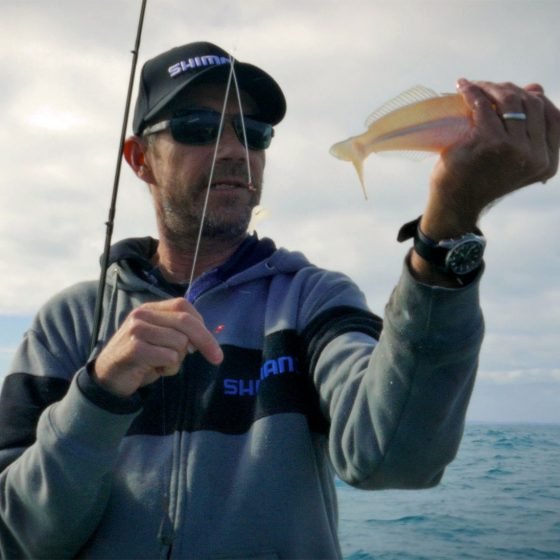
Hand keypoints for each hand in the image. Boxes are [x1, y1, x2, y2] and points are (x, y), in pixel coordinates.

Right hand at [93, 298, 222, 396]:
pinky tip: (154, 370)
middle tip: (217, 358)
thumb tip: (206, 338)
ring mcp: (137, 330)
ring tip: (160, 364)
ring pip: (179, 342)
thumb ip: (180, 334)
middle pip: (186, 322)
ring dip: (177, 360)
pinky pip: (169, 357)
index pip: (184, 306)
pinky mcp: (135, 348)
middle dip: (206, 341)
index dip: (202, 324)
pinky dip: (168, 368)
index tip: (212, 344)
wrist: (108, 378)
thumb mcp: (162, 341)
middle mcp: (143, 314)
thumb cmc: (141, 359)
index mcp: (151, 308)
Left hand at [422, 79, 559, 238]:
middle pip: (531, 104)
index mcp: (547, 162)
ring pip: (509, 101)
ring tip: (474, 86)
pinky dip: (473, 92)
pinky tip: (463, 87)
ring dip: (491, 87)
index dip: (535, 99)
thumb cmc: (479, 179)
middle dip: (510, 90)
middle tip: (488, 87)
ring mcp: (513, 148)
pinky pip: (483, 105)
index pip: (552, 116)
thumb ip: (528, 129)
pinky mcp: (489, 141)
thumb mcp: (511, 158)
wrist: (455, 203)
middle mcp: (535, 156)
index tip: (515, 92)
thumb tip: (536, 87)